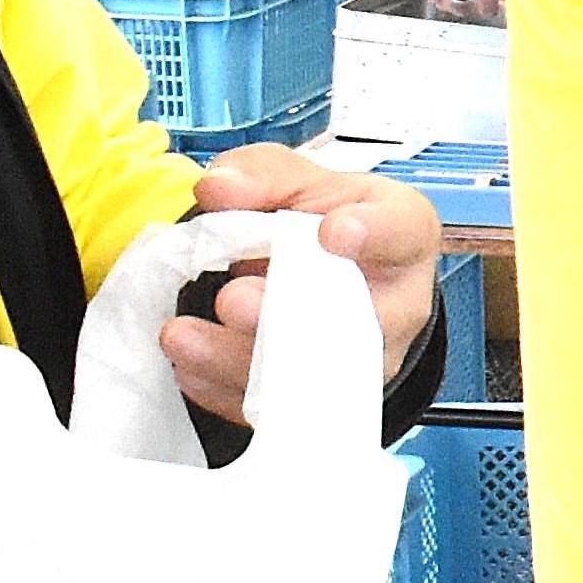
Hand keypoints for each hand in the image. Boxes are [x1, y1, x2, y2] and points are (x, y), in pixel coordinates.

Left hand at [165, 146, 442, 423]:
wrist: (331, 278)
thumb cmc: (327, 224)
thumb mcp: (301, 182)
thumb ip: (262, 176)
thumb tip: (219, 189)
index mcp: (401, 234)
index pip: (400, 230)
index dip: (372, 233)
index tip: (334, 231)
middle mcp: (396, 306)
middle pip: (354, 319)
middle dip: (287, 313)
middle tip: (233, 297)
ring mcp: (363, 361)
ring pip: (308, 374)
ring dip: (236, 357)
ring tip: (181, 334)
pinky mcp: (322, 398)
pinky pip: (275, 406)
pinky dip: (222, 387)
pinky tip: (188, 363)